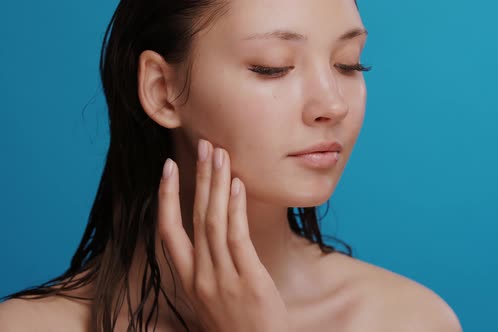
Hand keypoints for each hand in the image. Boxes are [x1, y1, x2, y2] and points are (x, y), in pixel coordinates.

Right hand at [157, 139, 289, 331]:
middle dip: (198, 178)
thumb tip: (214, 237)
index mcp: (187, 280)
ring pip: (213, 221)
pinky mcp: (248, 280)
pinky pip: (237, 237)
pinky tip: (237, 185)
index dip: (166, 197)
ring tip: (220, 154)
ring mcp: (222, 278)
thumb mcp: (213, 298)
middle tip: (204, 146)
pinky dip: (235, 208)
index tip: (168, 169)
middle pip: (194, 217)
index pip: (167, 231)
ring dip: (216, 184)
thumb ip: (209, 268)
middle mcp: (199, 276)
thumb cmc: (238, 326)